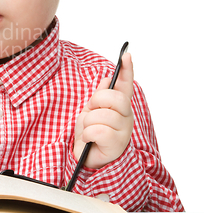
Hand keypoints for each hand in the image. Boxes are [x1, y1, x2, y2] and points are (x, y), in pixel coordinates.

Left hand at [74, 53, 133, 168]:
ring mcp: (124, 131)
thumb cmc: (90, 133)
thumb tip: (106, 79)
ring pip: (102, 115)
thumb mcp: (91, 111)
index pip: (126, 85)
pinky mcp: (116, 145)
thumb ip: (100, 97)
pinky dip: (88, 134)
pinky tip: (90, 139)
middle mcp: (126, 117)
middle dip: (96, 102)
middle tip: (91, 111)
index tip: (126, 55)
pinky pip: (98, 131)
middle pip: (114, 98)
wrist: (85, 157)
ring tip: (89, 131)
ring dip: (88, 122)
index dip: (127, 69)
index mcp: (119, 107)